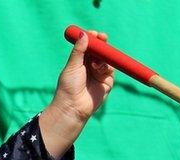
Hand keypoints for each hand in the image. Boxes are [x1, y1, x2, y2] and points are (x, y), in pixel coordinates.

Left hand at [40, 29, 115, 158]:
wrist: (73, 107)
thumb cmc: (68, 86)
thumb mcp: (72, 66)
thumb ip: (79, 50)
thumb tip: (83, 33)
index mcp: (79, 61)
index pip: (88, 46)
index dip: (92, 39)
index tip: (94, 33)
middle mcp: (90, 66)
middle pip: (100, 50)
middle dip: (102, 43)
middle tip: (102, 37)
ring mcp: (99, 73)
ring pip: (106, 59)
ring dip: (103, 57)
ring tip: (94, 64)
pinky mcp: (107, 81)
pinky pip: (111, 69)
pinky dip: (107, 66)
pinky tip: (98, 69)